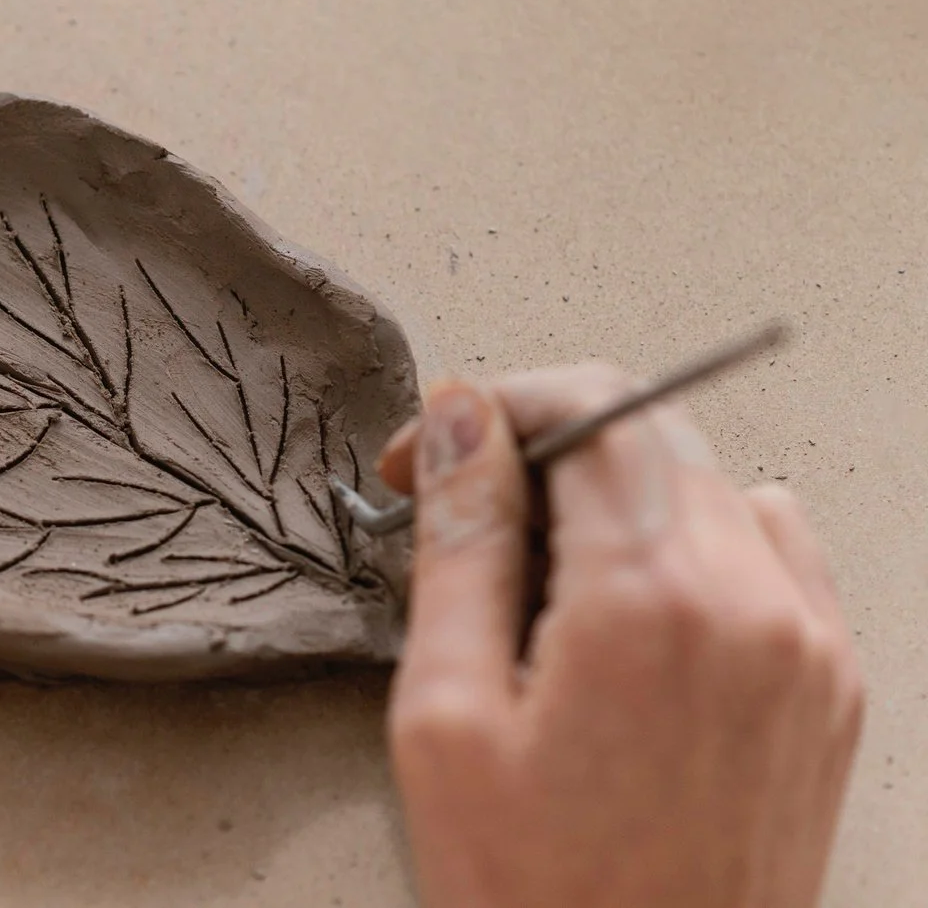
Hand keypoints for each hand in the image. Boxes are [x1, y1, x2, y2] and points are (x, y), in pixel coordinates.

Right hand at [380, 367, 863, 907]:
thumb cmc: (540, 893)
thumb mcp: (446, 717)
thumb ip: (461, 547)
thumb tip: (464, 421)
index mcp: (653, 602)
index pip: (590, 408)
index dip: (495, 407)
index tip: (436, 456)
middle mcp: (755, 606)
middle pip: (652, 434)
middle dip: (546, 445)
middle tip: (467, 514)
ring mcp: (808, 646)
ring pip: (709, 486)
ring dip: (615, 496)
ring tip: (540, 587)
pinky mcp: (829, 686)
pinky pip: (770, 549)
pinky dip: (693, 545)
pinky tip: (627, 616)